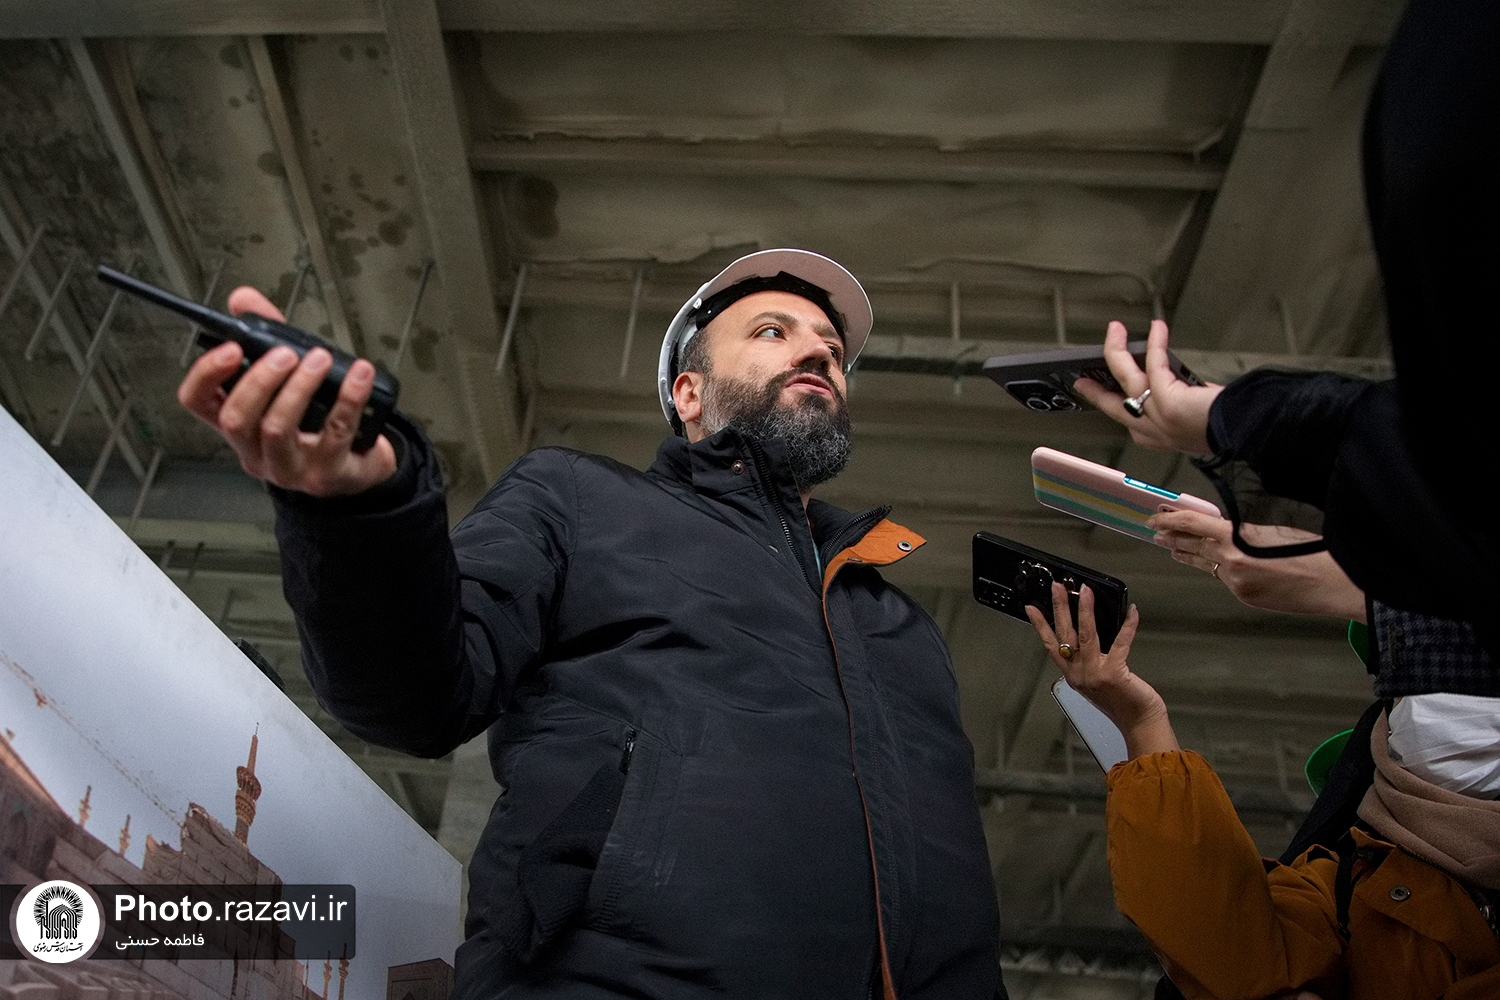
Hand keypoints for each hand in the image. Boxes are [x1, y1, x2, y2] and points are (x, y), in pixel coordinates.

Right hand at [176, 286, 397, 496]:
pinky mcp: (328, 473)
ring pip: (278, 428)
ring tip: (320, 359)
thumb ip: (266, 336)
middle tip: (285, 353)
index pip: (197, 402)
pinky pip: (336, 431)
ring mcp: (290, 467)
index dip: (206, 374)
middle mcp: (256, 451)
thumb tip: (243, 298)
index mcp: (240, 425)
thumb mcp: (290, 379)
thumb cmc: (318, 424)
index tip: (230, 347)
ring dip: (299, 387)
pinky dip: (349, 398)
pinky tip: (360, 375)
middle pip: (236, 418)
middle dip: (259, 379)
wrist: (359, 469)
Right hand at [1024, 582, 1177, 758]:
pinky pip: (1120, 642)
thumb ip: (1089, 661)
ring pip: (1086, 635)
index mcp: (1073, 674)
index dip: (1040, 625)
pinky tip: (1131, 612)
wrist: (1139, 723)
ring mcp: (1095, 673)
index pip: (1051, 645)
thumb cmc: (1122, 703)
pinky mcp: (1114, 673)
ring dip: (1085, 610)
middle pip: (1065, 635)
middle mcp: (1080, 673)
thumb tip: (1091, 632)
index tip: (1032, 608)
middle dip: (1060, 607)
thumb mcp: (1096, 681)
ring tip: (1085, 592)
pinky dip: (1127, 625)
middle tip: (1058, 587)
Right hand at [1072, 319, 1223, 456]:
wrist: (1241, 433)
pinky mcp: (1164, 399)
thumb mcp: (1199, 422)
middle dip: (1095, 393)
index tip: (1110, 401)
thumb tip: (1193, 389)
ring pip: (1125, 379)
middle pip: (1114, 407)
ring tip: (1115, 332)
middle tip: (1082, 383)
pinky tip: (1157, 328)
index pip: (1133, 426)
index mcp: (1160, 439)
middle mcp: (1153, 431)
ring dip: (1116, 351)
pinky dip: (1155, 342)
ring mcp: (1155, 416)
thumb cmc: (1230, 428)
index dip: (1119, 410)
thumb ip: (1188, 408)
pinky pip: (1154, 363)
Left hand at [1148, 510, 1365, 620]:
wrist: (1331, 582)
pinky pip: (1225, 578)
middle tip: (1156, 531)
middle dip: (1172, 538)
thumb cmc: (1309, 550)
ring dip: (1187, 555)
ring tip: (1172, 548)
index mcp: (1235, 537)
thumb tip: (1221, 529)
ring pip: (1206, 564)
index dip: (1170, 519)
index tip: (1155, 516)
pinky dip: (1218, 568)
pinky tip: (1215, 564)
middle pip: (1192, 546)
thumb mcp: (1271, 529)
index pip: (1192, 524)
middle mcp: (1230, 561)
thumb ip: (1240, 530)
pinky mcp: (1244, 596)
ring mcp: (1235, 582)